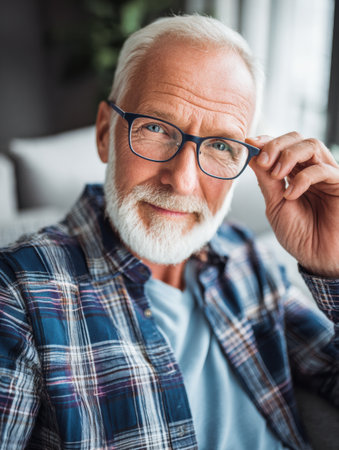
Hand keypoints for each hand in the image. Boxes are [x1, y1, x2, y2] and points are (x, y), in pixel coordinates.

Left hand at [246, 132, 338, 277]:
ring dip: (288, 156)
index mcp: (294, 173)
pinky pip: (323, 169)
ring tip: (277, 176)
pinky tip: (291, 195)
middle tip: (264, 162)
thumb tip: (252, 153)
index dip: (266, 141)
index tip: (249, 146)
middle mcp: (311, 170)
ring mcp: (326, 175)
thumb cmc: (299, 235)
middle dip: (276, 145)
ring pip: (312, 145)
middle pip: (296, 138)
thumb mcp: (275, 205)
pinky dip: (303, 178)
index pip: (282, 145)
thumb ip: (266, 180)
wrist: (316, 258)